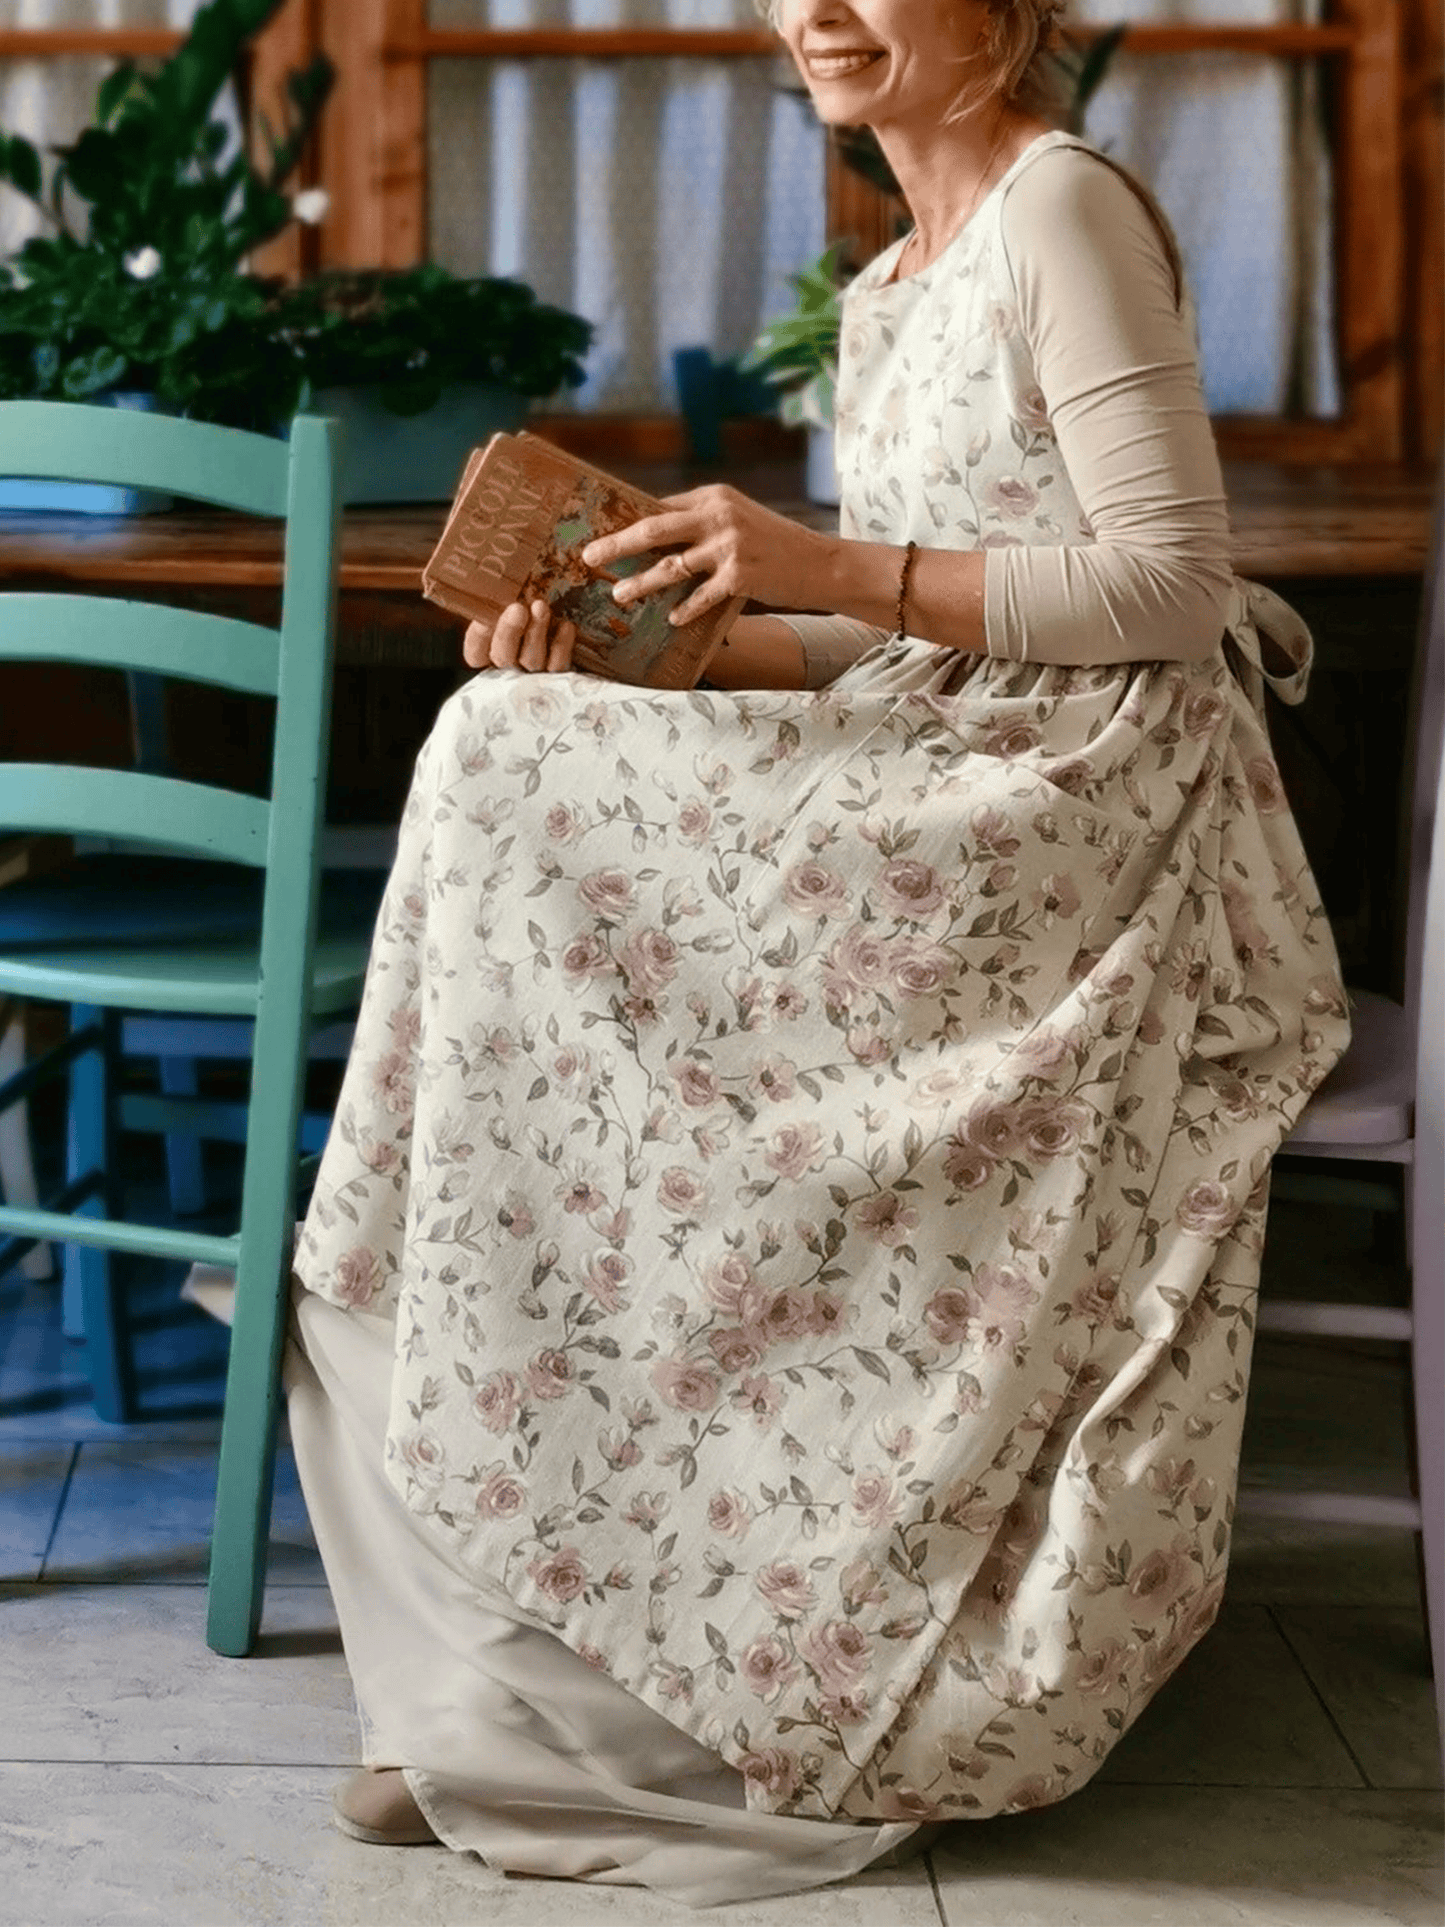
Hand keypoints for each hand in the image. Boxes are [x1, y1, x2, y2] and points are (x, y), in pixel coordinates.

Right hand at [463, 599, 576, 673]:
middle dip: (508, 632)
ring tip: (541, 607)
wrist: (576, 619)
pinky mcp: (561, 674)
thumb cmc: (535, 601)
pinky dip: (561, 646)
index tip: (483, 620)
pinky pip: (558, 666)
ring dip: (535, 633)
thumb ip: (503, 594)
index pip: (476, 653)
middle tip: (517, 608)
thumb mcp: (515, 596)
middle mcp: (512, 665)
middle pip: (503, 657)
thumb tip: (503, 572)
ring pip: (531, 661)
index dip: (478, 638)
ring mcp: (536, 672)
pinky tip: (566, 626)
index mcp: (492, 649)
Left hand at [580, 485, 832, 628]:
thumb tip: (655, 535)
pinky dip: (685, 608)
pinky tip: (671, 619)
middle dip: (617, 543)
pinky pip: (701, 596)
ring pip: (671, 566)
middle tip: (589, 556)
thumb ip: (701, 523)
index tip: (599, 529)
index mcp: (713, 497)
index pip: (660, 506)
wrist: (818, 562)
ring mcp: (729, 546)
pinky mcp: (741, 576)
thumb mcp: (738, 519)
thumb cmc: (773, 543)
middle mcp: (718, 516)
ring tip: (619, 594)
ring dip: (642, 583)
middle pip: (654, 529)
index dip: (626, 519)